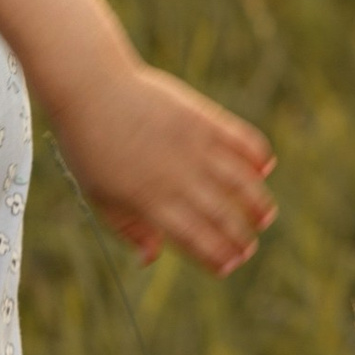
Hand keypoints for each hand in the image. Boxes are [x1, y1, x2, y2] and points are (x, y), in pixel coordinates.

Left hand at [50, 60, 275, 275]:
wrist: (91, 88)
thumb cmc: (90, 147)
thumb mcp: (99, 195)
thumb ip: (129, 229)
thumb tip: (150, 260)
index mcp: (150, 200)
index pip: (195, 239)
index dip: (217, 257)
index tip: (229, 266)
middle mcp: (177, 176)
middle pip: (221, 215)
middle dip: (240, 238)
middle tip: (248, 248)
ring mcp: (193, 145)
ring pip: (241, 182)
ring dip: (258, 202)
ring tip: (264, 217)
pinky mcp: (202, 118)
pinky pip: (242, 140)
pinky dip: (258, 156)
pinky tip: (263, 169)